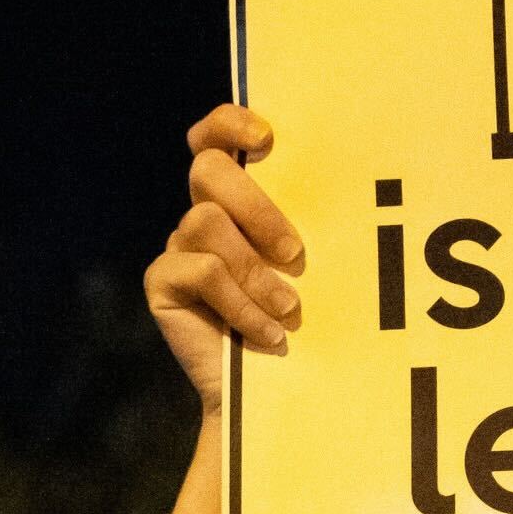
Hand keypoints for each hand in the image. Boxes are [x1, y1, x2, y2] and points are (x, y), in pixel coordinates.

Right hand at [143, 104, 299, 412]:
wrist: (272, 389)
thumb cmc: (301, 320)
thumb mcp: (310, 265)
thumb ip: (307, 222)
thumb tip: (350, 187)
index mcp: (236, 199)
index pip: (213, 138)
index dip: (227, 123)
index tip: (265, 136)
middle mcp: (201, 215)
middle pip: (209, 171)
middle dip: (256, 206)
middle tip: (295, 252)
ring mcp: (178, 247)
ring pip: (206, 222)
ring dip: (254, 270)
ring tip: (288, 309)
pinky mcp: (162, 282)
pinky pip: (201, 271)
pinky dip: (240, 303)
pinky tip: (267, 333)